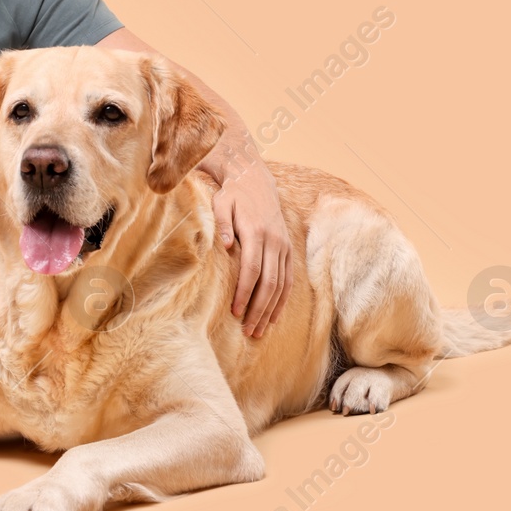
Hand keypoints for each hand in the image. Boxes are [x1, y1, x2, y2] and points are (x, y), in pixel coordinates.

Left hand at [213, 162, 290, 337]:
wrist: (256, 180)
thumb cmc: (232, 195)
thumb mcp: (221, 203)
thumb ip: (222, 224)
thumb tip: (225, 246)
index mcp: (256, 231)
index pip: (253, 269)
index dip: (245, 293)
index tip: (235, 312)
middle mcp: (275, 241)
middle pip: (269, 282)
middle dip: (259, 309)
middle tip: (247, 331)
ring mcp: (284, 246)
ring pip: (281, 284)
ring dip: (270, 309)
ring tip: (258, 331)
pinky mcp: (289, 249)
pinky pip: (289, 279)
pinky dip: (282, 300)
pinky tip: (273, 317)